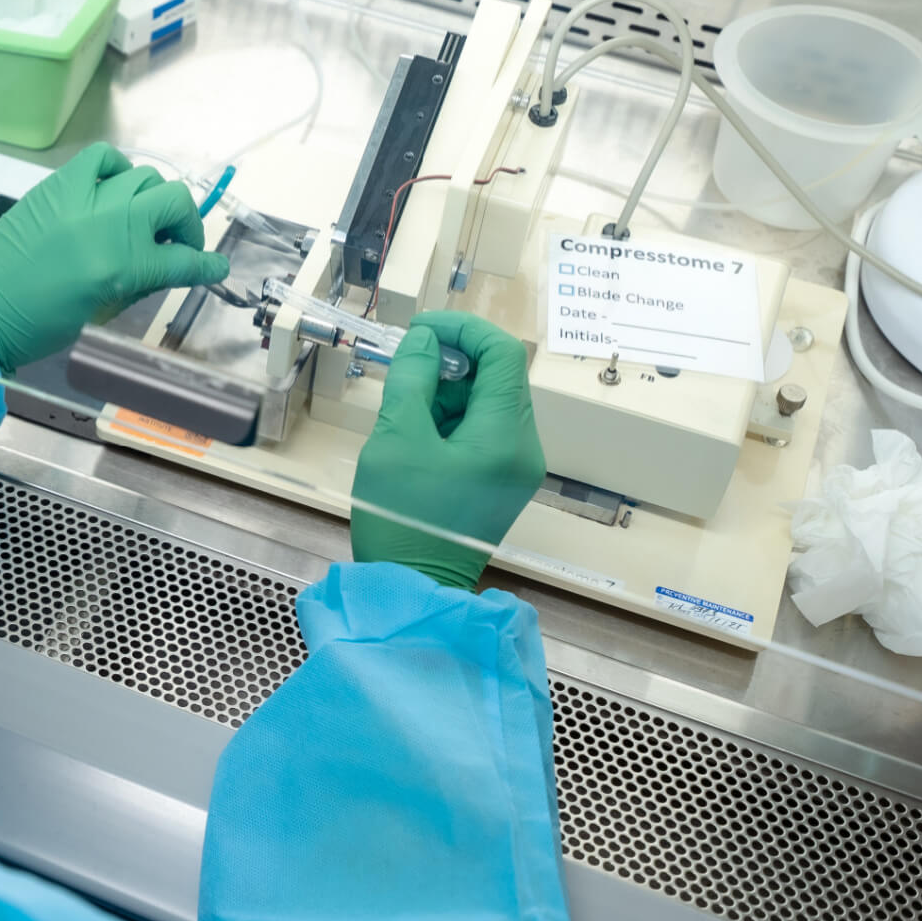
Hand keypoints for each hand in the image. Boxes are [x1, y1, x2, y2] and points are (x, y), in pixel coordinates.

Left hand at [0, 143, 230, 372]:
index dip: (205, 266)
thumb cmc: (43, 324)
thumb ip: (139, 283)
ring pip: (145, 177)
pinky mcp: (59, 185)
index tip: (214, 268)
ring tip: (143, 218)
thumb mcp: (102, 310)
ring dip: (155, 199)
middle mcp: (111, 224)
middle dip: (187, 225)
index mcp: (123, 266)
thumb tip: (167, 264)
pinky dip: (118, 169)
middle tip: (176, 244)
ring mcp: (85, 199)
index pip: (183, 260)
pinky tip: (114, 188)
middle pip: (174, 204)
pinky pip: (103, 158)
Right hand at [350, 311, 544, 589]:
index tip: (422, 332)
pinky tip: (420, 438)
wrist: (411, 590)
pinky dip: (454, 420)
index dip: (464, 330)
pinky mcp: (503, 482)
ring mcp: (518, 468)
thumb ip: (413, 381)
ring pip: (491, 403)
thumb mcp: (396, 440)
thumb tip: (426, 341)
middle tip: (407, 370)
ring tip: (407, 413)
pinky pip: (486, 431)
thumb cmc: (400, 518)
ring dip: (450, 392)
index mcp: (506, 436)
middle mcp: (525, 449)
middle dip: (454, 363)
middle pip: (501, 378)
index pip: (504, 354)